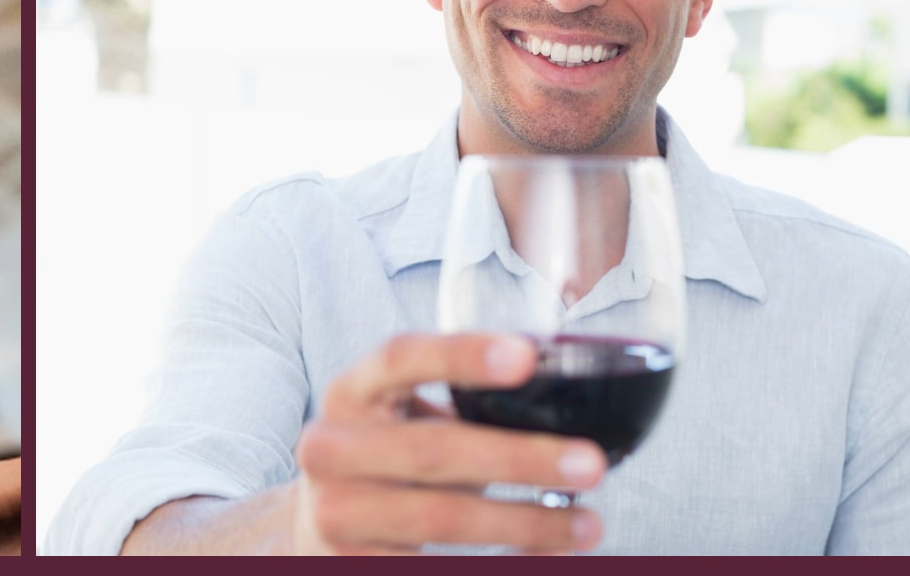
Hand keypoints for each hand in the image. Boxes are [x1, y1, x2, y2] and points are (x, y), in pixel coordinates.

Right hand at [286, 334, 604, 554]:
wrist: (320, 529)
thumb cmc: (387, 463)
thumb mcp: (403, 421)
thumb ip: (459, 408)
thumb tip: (565, 405)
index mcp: (350, 393)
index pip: (400, 358)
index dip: (461, 354)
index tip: (527, 357)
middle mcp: (329, 448)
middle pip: (432, 449)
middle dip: (520, 457)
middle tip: (589, 463)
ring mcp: (335, 511)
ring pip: (442, 516)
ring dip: (526, 522)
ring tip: (588, 523)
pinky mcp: (352, 565)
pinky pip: (439, 567)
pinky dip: (503, 564)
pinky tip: (548, 555)